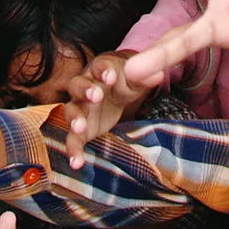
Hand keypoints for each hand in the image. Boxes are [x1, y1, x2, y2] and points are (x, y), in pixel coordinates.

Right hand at [61, 51, 154, 167]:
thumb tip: (157, 75)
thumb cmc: (126, 80)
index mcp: (101, 69)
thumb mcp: (137, 79)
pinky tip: (77, 162)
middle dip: (85, 90)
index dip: (103, 70)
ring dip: (74, 118)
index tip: (111, 76)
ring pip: (72, 110)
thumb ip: (144, 78)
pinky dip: (73, 150)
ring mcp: (81, 107)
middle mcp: (85, 86)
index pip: (100, 66)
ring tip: (79, 127)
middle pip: (78, 85)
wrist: (117, 88)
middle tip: (96, 95)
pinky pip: (73, 138)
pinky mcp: (81, 128)